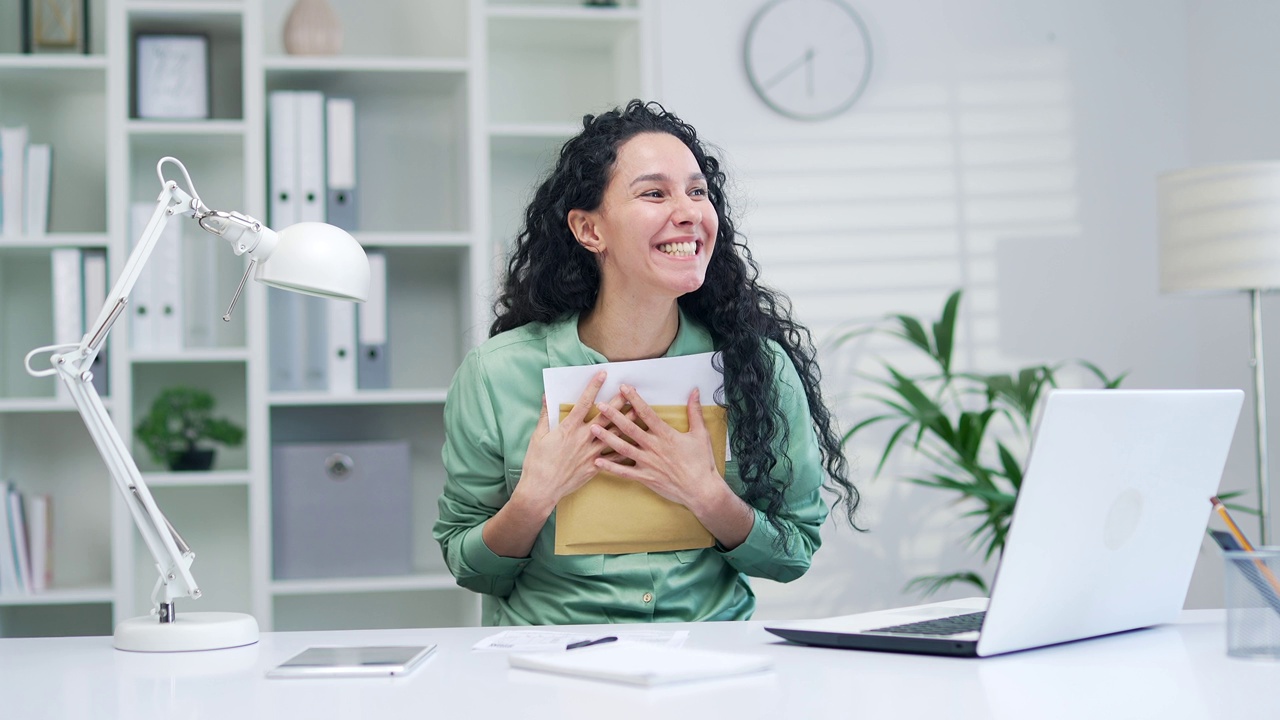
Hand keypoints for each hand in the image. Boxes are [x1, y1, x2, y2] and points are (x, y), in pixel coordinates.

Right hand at [513, 371, 626, 516]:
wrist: (541, 490)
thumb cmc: (537, 463)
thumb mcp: (538, 436)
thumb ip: (545, 415)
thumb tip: (546, 397)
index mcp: (569, 429)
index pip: (584, 403)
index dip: (594, 387)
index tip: (603, 375)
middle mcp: (583, 439)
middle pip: (605, 417)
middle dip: (618, 402)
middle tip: (630, 391)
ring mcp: (591, 453)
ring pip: (614, 435)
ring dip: (627, 423)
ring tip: (639, 412)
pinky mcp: (595, 467)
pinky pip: (614, 458)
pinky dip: (625, 450)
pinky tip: (636, 444)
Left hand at [590, 385, 722, 512]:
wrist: (701, 490)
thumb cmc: (702, 462)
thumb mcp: (700, 433)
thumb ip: (695, 411)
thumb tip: (695, 391)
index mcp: (666, 435)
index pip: (647, 413)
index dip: (634, 399)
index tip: (624, 388)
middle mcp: (654, 447)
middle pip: (630, 428)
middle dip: (614, 415)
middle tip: (600, 405)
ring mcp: (648, 463)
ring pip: (623, 448)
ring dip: (607, 438)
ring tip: (593, 428)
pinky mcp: (646, 477)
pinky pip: (625, 472)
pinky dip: (610, 467)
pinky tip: (597, 462)